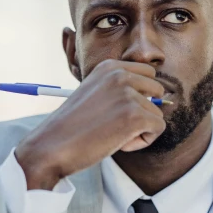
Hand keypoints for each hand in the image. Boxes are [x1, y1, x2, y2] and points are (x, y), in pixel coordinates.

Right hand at [15, 60, 166, 188]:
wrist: (53, 146)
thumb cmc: (74, 127)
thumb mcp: (95, 94)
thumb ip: (120, 89)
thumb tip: (159, 96)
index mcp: (109, 67)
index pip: (148, 74)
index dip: (140, 96)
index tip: (116, 110)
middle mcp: (119, 75)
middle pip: (157, 91)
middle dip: (143, 111)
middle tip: (115, 125)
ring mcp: (128, 94)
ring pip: (156, 114)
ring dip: (139, 129)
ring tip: (111, 134)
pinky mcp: (135, 115)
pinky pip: (157, 129)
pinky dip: (141, 141)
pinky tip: (118, 143)